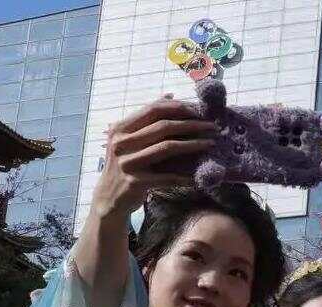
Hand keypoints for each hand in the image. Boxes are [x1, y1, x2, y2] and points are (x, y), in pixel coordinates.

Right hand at [91, 96, 215, 219]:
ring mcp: (128, 163)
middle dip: (191, 124)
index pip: (152, 110)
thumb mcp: (129, 139)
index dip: (178, 108)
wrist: (109, 198)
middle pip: (163, 126)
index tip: (199, 110)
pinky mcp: (136, 182)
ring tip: (210, 143)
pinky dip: (185, 176)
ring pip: (167, 148)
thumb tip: (170, 95)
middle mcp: (121, 143)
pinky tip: (198, 175)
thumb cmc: (125, 165)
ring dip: (193, 144)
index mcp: (120, 129)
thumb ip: (147, 119)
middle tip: (212, 126)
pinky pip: (167, 177)